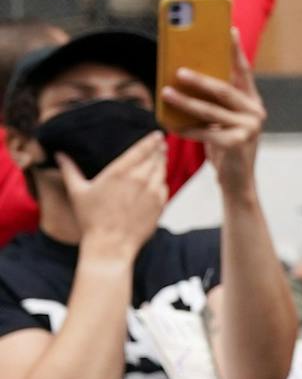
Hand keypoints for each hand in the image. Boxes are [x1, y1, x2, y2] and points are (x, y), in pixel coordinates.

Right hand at [65, 131, 166, 257]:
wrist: (111, 244)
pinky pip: (164, 187)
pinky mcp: (160, 205)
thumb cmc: (91, 220)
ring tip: (160, 157)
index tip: (156, 134)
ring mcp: (153, 192)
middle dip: (158, 149)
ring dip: (162, 162)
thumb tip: (59, 155)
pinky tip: (159, 179)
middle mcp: (140, 179)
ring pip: (162, 170)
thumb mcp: (77, 192)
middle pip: (155, 158)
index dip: (150, 140)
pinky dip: (162, 180)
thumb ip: (70, 170)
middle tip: (160, 143)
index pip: (141, 149)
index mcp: (120, 172)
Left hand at [161, 30, 267, 193]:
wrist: (238, 183)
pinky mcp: (237, 143)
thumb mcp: (223, 121)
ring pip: (210, 110)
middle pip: (223, 90)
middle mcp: (255, 112)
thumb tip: (184, 78)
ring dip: (184, 101)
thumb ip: (214, 103)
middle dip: (199, 78)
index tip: (227, 29)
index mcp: (252, 102)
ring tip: (165, 92)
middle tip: (178, 69)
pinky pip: (205, 132)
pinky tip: (170, 125)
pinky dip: (185, 128)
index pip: (243, 71)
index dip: (235, 50)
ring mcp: (249, 128)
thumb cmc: (226, 148)